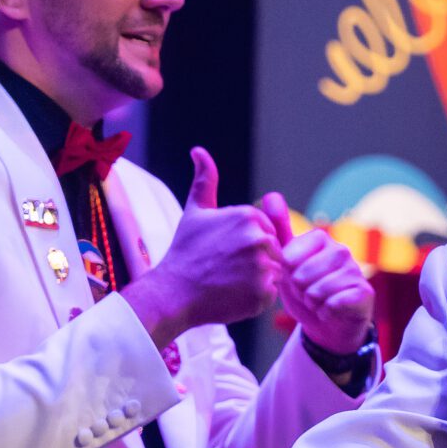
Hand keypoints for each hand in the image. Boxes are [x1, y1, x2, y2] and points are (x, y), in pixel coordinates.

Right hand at [122, 147, 278, 346]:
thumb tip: (198, 150)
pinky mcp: (263, 293)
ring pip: (273, 272)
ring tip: (230, 281)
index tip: (225, 251)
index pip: (266, 231)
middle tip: (227, 268)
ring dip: (256, 279)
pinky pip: (270, 294)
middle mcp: (259, 238)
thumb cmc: (185, 252)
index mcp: (249, 216)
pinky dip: (255, 297)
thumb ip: (205, 180)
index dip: (247, 244)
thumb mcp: (196, 211)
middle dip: (255, 261)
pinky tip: (233, 295)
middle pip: (273, 251)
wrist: (173, 293)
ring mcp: (262, 266)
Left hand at [265, 196, 373, 354]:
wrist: (328, 322)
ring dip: (312, 303)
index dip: (287, 275)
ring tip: (319, 302)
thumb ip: (279, 230)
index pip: (290, 258)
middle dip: (300, 291)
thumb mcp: (287, 261)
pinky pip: (333, 304)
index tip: (295, 278)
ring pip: (317, 291)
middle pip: (303, 276)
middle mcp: (341, 251)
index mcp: (321, 239)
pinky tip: (331, 311)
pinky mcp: (364, 293)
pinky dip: (326, 313)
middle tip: (308, 293)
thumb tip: (271, 195)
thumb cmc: (306, 289)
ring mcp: (355, 271)